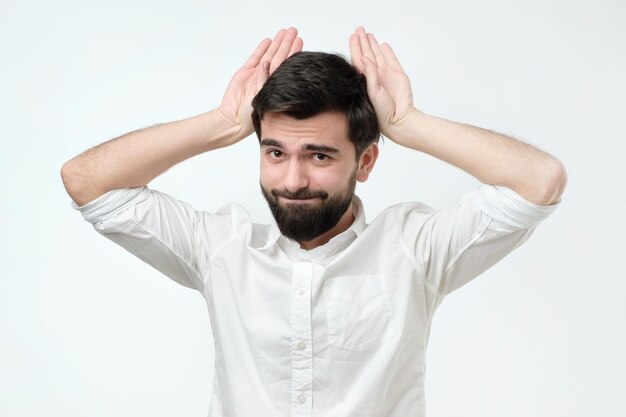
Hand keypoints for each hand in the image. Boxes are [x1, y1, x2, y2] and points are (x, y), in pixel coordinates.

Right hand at [218, 27, 302, 141]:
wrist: (233, 118)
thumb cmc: (250, 115)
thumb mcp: (262, 98)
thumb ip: (264, 81)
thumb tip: (266, 64)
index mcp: (276, 85)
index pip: (287, 65)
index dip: (293, 52)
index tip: (300, 41)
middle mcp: (268, 78)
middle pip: (280, 57)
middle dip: (286, 43)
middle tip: (293, 31)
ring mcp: (256, 75)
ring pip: (269, 55)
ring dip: (276, 43)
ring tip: (283, 32)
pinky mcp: (245, 72)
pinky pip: (255, 57)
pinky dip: (261, 49)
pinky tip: (268, 41)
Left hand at [349, 26, 416, 141]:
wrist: (399, 119)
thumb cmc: (382, 112)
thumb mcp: (372, 93)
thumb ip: (369, 75)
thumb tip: (364, 57)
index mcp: (366, 81)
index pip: (358, 60)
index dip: (356, 47)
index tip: (353, 36)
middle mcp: (375, 77)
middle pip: (367, 55)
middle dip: (362, 42)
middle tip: (359, 29)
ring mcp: (386, 76)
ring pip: (378, 56)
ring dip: (373, 45)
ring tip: (368, 34)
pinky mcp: (398, 76)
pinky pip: (392, 60)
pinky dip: (387, 52)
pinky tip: (382, 45)